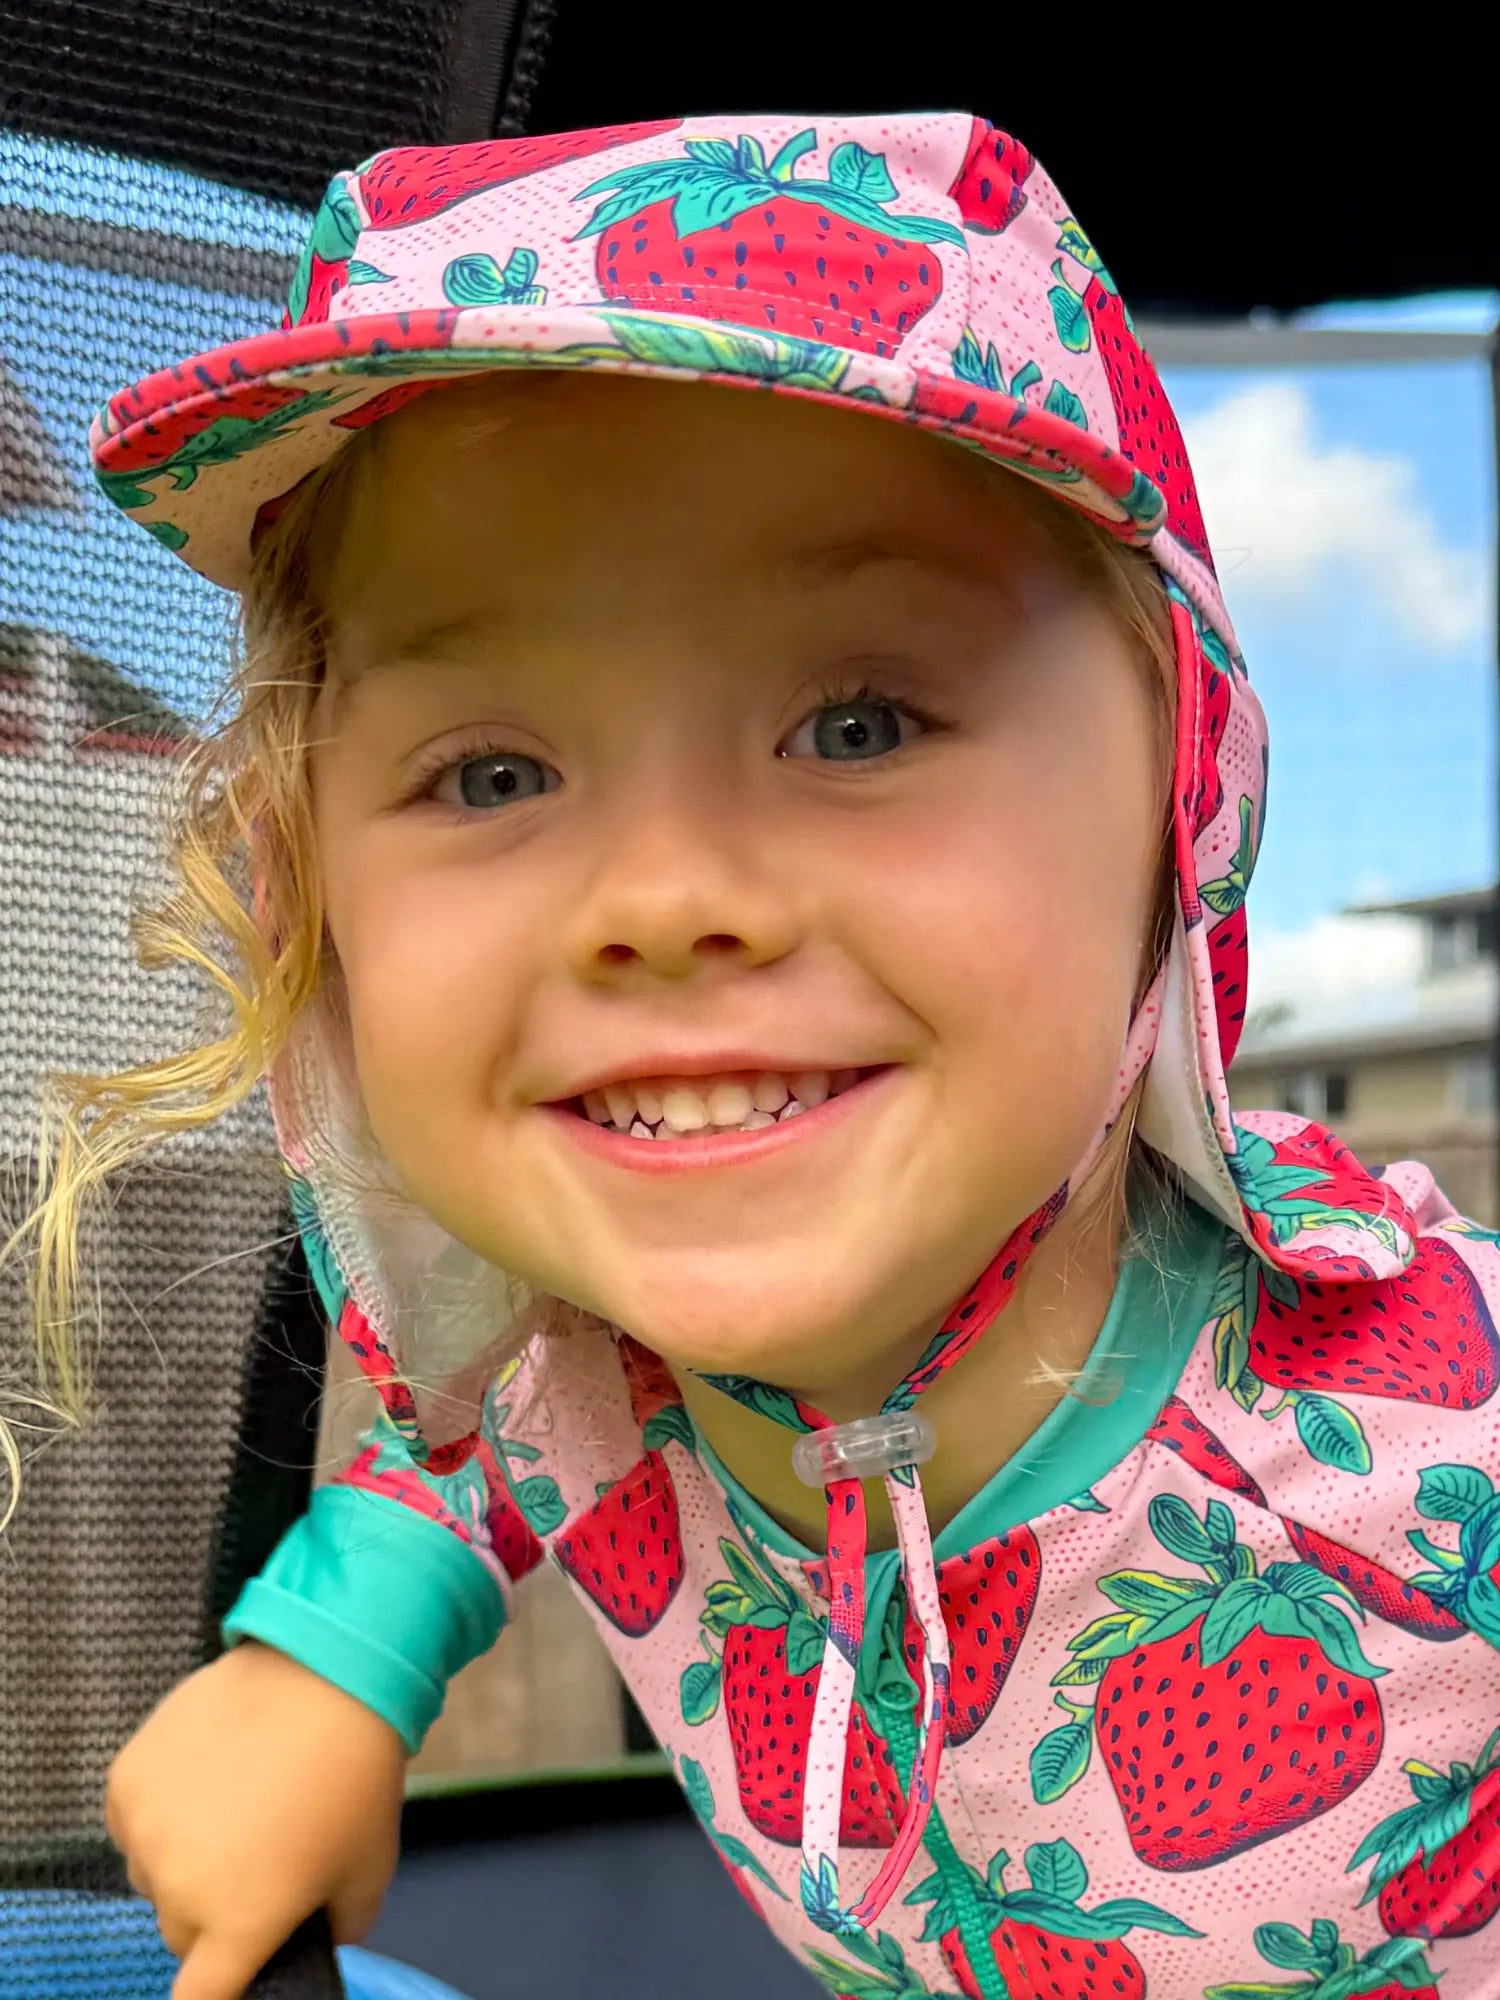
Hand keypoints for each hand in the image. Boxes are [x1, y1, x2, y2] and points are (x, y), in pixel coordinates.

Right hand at [105, 1639, 406, 1999]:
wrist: (326, 1672)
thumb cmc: (356, 1774)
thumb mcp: (369, 1869)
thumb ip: (340, 1926)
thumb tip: (316, 1937)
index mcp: (239, 1924)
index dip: (216, 1991)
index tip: (230, 1970)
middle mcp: (179, 1889)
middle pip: (181, 1930)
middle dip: (212, 1909)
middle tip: (257, 1855)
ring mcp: (145, 1831)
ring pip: (154, 1873)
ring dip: (181, 1856)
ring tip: (237, 1802)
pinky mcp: (126, 1779)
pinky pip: (132, 1820)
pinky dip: (159, 1810)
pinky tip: (206, 1773)